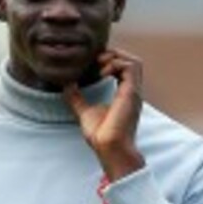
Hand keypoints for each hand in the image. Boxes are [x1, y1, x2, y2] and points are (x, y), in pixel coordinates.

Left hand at [63, 48, 144, 180]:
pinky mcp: (131, 92)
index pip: (125, 68)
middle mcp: (132, 91)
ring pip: (134, 62)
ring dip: (116, 57)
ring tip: (100, 64)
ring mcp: (133, 91)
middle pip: (132, 62)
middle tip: (96, 60)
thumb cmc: (101, 135)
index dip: (111, 60)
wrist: (108, 148)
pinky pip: (131, 67)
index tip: (93, 63)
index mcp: (124, 94)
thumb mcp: (84, 112)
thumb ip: (77, 98)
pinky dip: (116, 64)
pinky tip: (101, 73)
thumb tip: (67, 85)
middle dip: (114, 55)